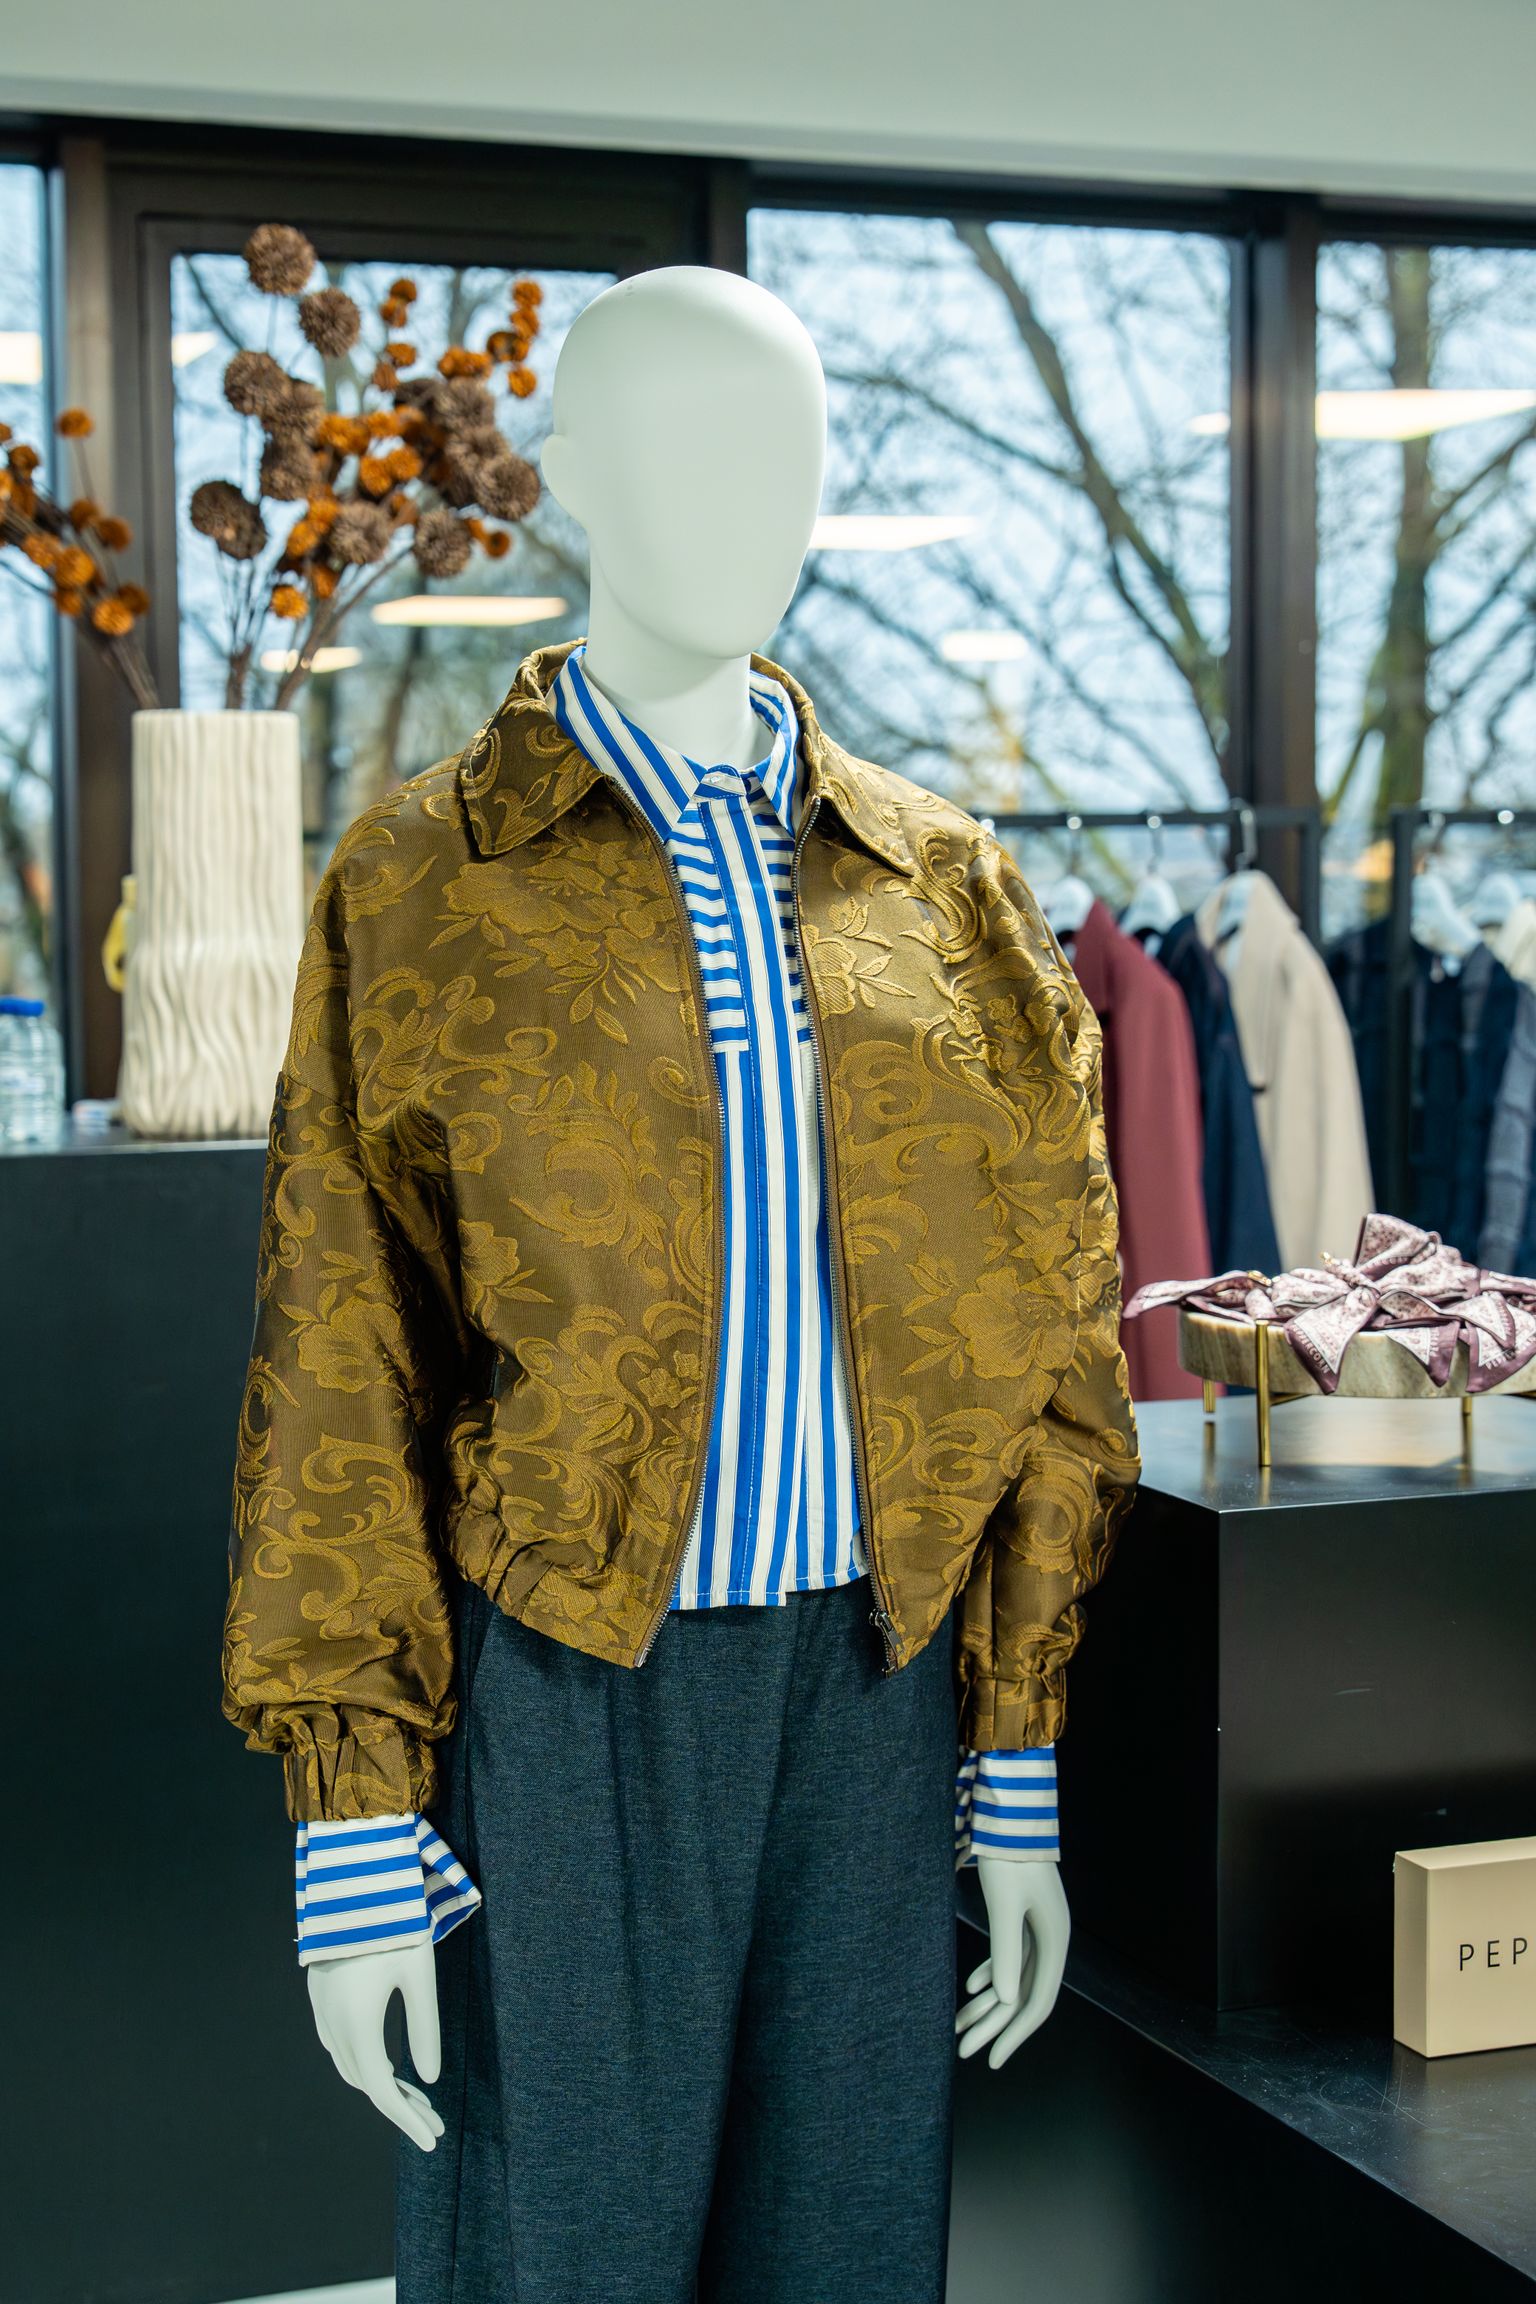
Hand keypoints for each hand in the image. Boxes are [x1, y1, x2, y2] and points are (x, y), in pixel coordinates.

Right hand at [306, 1937, 444, 2150]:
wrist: (352, 1878)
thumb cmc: (395, 1922)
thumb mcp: (420, 1974)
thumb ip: (426, 2027)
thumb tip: (430, 2078)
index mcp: (358, 2021)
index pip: (382, 2089)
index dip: (407, 2118)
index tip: (433, 2139)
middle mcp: (332, 2021)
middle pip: (365, 2081)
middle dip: (400, 2106)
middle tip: (433, 2121)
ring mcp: (321, 2008)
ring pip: (348, 2064)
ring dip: (380, 2084)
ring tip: (417, 2097)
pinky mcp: (319, 1994)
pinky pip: (338, 2043)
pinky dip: (363, 2062)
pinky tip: (387, 2062)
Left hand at [955, 1858, 1069, 2068]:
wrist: (1011, 1816)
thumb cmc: (1008, 1858)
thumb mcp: (1003, 1906)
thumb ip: (1006, 1952)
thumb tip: (1003, 2001)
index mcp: (1054, 1940)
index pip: (1036, 2002)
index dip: (1013, 2034)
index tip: (990, 2059)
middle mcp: (1051, 1939)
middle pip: (1022, 1995)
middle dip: (992, 2026)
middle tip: (963, 2050)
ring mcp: (1039, 1928)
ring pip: (1013, 1978)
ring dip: (987, 2005)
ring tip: (957, 2026)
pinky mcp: (1024, 1917)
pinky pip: (1009, 1957)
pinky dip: (989, 1975)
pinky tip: (969, 1989)